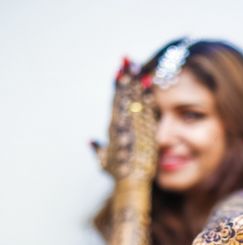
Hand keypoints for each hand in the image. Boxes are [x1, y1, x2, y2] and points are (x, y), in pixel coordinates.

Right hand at [90, 62, 156, 182]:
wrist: (130, 185)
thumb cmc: (119, 175)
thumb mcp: (106, 163)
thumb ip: (98, 149)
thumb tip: (90, 141)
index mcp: (113, 131)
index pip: (115, 104)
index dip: (117, 86)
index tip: (118, 69)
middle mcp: (121, 127)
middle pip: (123, 98)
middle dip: (125, 78)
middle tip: (127, 59)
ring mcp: (132, 129)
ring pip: (134, 101)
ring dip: (136, 83)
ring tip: (140, 66)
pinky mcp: (144, 131)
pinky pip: (146, 109)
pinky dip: (147, 95)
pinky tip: (150, 84)